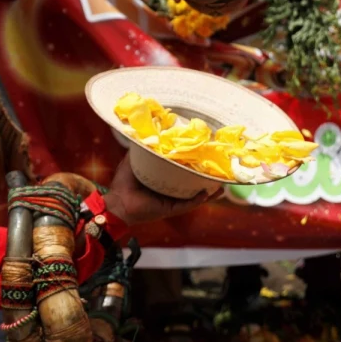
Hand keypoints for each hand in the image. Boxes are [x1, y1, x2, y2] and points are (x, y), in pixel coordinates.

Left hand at [102, 155, 219, 225]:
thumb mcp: (133, 160)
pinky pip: (189, 204)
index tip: (205, 154)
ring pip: (196, 196)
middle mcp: (172, 190)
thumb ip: (141, 148)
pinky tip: (206, 192)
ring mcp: (173, 200)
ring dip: (210, 191)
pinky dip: (198, 199)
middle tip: (220, 170)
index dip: (194, 164)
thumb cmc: (124, 182)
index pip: (182, 171)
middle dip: (208, 178)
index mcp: (165, 178)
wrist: (118, 202)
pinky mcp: (172, 209)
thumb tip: (147, 132)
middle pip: (194, 183)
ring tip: (222, 185)